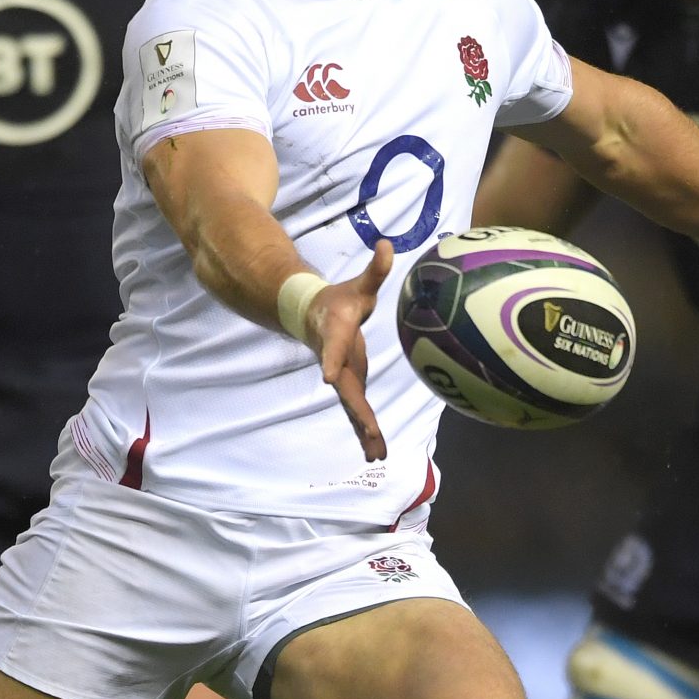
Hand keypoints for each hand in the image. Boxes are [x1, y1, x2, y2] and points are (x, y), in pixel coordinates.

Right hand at [303, 240, 392, 460]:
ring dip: (364, 431)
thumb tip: (385, 244)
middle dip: (357, 411)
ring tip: (377, 454)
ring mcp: (342, 378)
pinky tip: (376, 453)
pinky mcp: (350, 386)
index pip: (333, 348)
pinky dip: (366, 431)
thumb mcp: (358, 286)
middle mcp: (335, 362)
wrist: (313, 320)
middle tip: (370, 431)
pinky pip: (358, 411)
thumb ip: (373, 270)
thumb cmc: (339, 301)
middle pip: (346, 389)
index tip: (326, 377)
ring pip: (352, 407)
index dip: (331, 360)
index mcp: (335, 337)